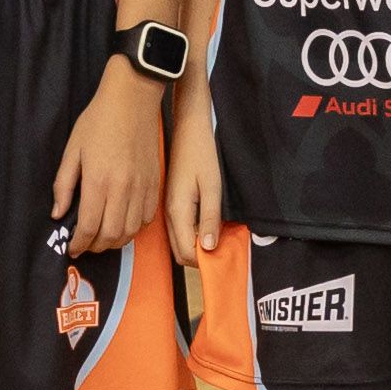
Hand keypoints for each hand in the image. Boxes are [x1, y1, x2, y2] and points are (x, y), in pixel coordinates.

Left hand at [57, 64, 165, 253]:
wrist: (133, 97)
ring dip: (115, 241)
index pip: (89, 227)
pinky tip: (124, 223)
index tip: (73, 247)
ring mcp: (142, 186)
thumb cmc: (99, 120)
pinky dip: (134, 228)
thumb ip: (64, 184)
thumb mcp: (73, 149)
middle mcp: (123, 188)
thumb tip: (58, 213)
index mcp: (98, 180)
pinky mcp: (155, 182)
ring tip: (103, 237)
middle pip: (111, 235)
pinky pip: (147, 218)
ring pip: (131, 231)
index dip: (79, 244)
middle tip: (86, 244)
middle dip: (96, 247)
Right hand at [163, 102, 224, 264]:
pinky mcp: (171, 203)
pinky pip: (179, 229)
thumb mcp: (212, 187)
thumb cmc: (202, 154)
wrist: (188, 129)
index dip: (204, 259)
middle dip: (200, 256)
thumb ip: (209, 219)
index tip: (223, 254)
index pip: (186, 252)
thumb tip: (208, 247)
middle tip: (222, 247)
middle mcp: (168, 214)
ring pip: (178, 242)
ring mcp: (167, 209)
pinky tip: (208, 224)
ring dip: (196, 245)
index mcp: (177, 211)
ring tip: (217, 236)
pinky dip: (192, 234)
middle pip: (180, 252)